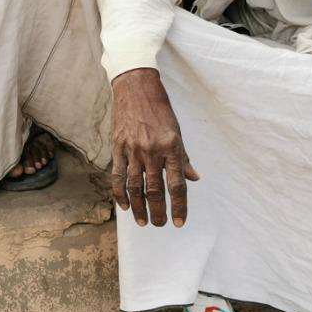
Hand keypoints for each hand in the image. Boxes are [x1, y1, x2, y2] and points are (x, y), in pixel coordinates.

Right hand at [111, 68, 199, 226]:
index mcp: (171, 147)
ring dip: (139, 208)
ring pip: (135, 187)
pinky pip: (118, 175)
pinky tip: (124, 205)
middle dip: (158, 212)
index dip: (179, 206)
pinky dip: (120, 193)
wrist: (136, 87)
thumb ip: (183, 157)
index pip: (177, 184)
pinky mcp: (118, 147)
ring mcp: (133, 150)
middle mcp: (152, 150)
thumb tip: (193, 178)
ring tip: (143, 222)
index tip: (179, 222)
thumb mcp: (177, 131)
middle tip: (160, 225)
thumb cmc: (159, 108)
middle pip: (155, 190)